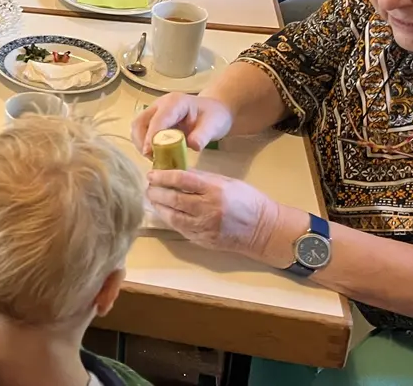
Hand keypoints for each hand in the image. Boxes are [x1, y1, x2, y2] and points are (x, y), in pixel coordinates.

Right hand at [131, 93, 233, 154]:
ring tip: (153, 157)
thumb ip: (203, 135)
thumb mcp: (214, 125)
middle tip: (152, 158)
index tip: (149, 153)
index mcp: (175, 103)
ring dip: (141, 143)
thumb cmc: (214, 116)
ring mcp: (155, 111)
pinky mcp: (153, 119)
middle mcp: (160, 104)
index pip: (158, 120)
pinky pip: (142, 131)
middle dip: (142, 141)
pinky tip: (154, 153)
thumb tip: (192, 146)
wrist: (213, 111)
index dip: (151, 137)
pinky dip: (144, 143)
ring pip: (138, 126)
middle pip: (140, 122)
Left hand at [146, 169, 280, 259]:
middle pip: (174, 199)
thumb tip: (178, 173)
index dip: (163, 176)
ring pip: (173, 216)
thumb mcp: (226, 182)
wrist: (264, 229)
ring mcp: (205, 227)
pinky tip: (164, 212)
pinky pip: (180, 229)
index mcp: (215, 190)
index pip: (182, 180)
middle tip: (148, 186)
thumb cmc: (247, 200)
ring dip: (158, 207)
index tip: (152, 174)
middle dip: (156, 192)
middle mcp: (208, 209)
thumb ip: (202, 178)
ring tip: (152, 199)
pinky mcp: (203, 239)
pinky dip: (169, 219)